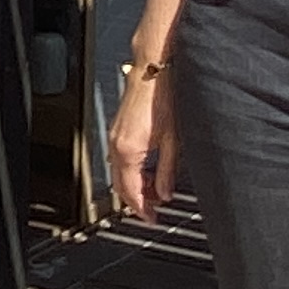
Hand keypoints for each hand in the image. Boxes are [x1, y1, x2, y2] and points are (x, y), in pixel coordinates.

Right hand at [109, 62, 179, 222]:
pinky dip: (131, 169)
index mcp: (128, 151)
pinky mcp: (118, 128)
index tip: (152, 217)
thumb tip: (167, 191)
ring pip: (119, 172)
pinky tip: (148, 168)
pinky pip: (119, 158)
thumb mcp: (173, 141)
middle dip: (137, 199)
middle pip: (120, 185)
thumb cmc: (163, 98)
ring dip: (135, 184)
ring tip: (156, 188)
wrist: (153, 70)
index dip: (142, 209)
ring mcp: (115, 135)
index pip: (131, 191)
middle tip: (154, 208)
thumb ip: (169, 171)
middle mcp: (117, 145)